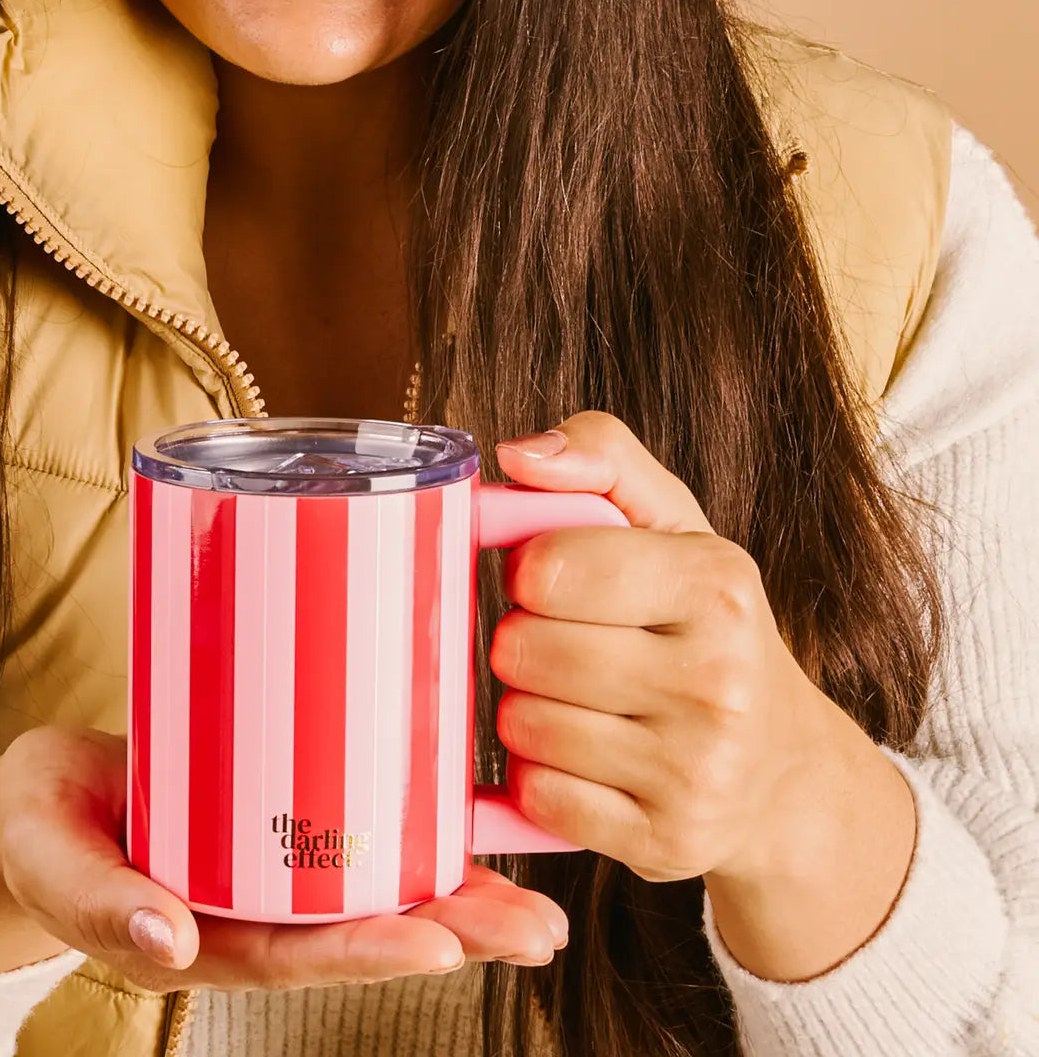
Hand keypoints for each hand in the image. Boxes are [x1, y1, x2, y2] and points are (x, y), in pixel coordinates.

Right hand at [0, 726, 568, 991]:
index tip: (440, 946)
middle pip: (354, 934)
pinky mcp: (276, 823)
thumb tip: (162, 940)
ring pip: (367, 894)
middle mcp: (246, 914)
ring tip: (535, 910)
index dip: (367, 954)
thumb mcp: (46, 852)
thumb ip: (90, 897)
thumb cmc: (43, 823)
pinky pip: (350, 839)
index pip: (293, 955)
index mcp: (197, 936)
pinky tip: (467, 835)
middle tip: (533, 933)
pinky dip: (411, 840)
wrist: (44, 796)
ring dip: (452, 902)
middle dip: (448, 937)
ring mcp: (266, 874)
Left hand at [487, 412, 857, 886]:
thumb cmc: (703, 625)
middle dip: (523, 643)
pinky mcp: (666, 844)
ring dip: (525, 710)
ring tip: (575, 700)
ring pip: (523, 727)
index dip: (530, 572)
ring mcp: (697, 773)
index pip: (549, 567)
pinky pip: (539, 799)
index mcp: (718, 584)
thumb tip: (516, 455)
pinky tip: (580, 758)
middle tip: (562, 644)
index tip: (552, 579)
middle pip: (526, 650)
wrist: (784, 769)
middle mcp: (719, 681)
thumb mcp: (673, 523)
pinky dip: (538, 777)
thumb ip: (600, 456)